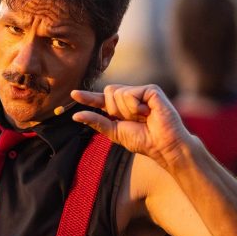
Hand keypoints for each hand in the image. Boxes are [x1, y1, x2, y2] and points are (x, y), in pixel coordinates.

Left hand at [71, 84, 190, 165]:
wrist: (163, 146)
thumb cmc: (143, 141)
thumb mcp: (115, 132)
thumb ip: (96, 122)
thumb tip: (75, 116)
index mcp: (122, 108)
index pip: (101, 100)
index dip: (88, 97)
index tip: (73, 95)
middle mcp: (131, 97)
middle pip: (108, 92)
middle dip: (114, 109)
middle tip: (132, 120)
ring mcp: (141, 92)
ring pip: (117, 93)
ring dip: (126, 110)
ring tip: (142, 118)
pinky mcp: (151, 90)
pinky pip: (129, 93)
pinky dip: (134, 106)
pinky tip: (147, 113)